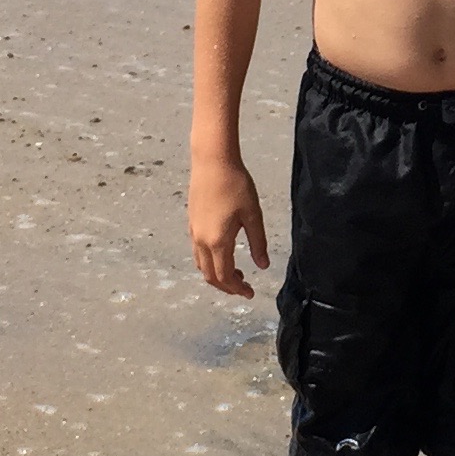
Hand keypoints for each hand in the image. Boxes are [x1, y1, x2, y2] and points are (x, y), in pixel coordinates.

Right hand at [189, 155, 269, 294]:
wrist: (212, 161)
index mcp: (217, 241)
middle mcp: (201, 240)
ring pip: (201, 265)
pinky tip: (224, 253)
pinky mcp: (191, 222)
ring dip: (216, 274)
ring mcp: (193, 232)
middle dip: (226, 286)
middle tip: (244, 287)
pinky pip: (197, 252)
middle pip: (210, 275)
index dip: (237, 289)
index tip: (250, 293)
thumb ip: (258, 243)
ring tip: (236, 272)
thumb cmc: (236, 185)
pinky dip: (209, 261)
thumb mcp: (253, 215)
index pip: (225, 276)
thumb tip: (262, 265)